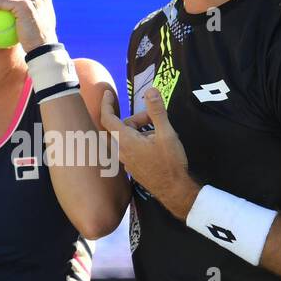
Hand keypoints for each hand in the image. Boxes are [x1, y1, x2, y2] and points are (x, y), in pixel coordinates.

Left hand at [99, 87, 200, 219]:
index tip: (108, 92)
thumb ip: (157, 111)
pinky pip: (131, 148)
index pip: (107, 118)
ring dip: (139, 130)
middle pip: (121, 127)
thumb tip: (150, 90)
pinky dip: (140, 141)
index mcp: (126, 141)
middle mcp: (122, 151)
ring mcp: (126, 161)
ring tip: (159, 132)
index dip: (106, 103)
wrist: (174, 190)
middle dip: (136, 118)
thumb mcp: (166, 134)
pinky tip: (156, 145)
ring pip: (127, 138)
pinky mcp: (133, 168)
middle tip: (154, 117)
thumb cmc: (170, 162)